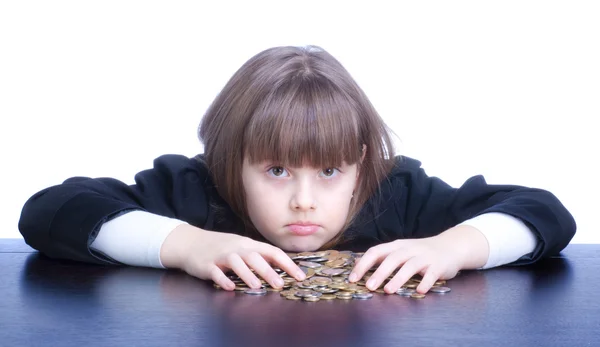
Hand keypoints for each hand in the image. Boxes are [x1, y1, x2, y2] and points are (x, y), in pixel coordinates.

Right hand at [160, 224, 305, 290]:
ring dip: (247, 274)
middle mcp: (236, 248)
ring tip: (257, 287)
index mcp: (248, 244)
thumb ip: (259, 256)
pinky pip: (215, 272)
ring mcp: (221, 255)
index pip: (271, 251)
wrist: (190, 242)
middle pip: (254, 257)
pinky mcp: (206, 265)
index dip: (287, 263)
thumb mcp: (241, 248)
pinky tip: (230, 287)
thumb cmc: (221, 247)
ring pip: (236, 263)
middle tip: (280, 284)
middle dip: (268, 270)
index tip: (300, 276)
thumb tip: (282, 268)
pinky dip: (223, 280)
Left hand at [348, 234, 465, 293]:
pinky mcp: (438, 266)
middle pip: (392, 259)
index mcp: (396, 246)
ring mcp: (424, 257)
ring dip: (398, 278)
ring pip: (410, 266)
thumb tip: (358, 266)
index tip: (353, 278)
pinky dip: (425, 282)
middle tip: (368, 286)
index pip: (376, 252)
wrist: (450, 246)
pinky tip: (418, 291)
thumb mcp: (400, 251)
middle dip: (379, 272)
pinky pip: (431, 274)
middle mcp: (409, 249)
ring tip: (388, 290)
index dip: (363, 264)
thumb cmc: (419, 252)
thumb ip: (382, 258)